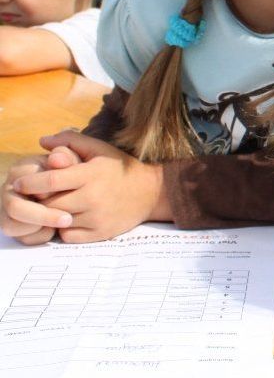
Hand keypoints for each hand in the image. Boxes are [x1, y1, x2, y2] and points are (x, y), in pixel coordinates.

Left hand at [9, 130, 166, 243]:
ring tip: (55, 206)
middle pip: (50, 204)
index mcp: (91, 174)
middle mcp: (93, 197)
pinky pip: (69, 236)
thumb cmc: (120, 167)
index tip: (18, 183)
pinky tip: (71, 218)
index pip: (50, 180)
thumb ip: (71, 141)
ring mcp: (97, 217)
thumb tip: (43, 142)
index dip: (30, 183)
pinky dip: (64, 229)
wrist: (152, 192)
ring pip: (58, 221)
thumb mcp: (99, 148)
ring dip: (52, 215)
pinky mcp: (101, 233)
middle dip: (39, 200)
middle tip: (38, 196)